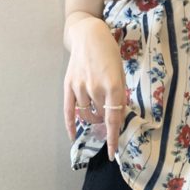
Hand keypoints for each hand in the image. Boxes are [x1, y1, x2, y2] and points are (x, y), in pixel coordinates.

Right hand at [63, 16, 126, 160]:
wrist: (89, 36)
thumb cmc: (110, 53)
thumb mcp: (121, 73)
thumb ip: (119, 95)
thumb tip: (117, 117)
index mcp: (112, 86)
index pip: (113, 120)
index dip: (113, 138)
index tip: (113, 153)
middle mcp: (95, 89)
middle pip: (101, 118)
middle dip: (107, 123)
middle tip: (110, 120)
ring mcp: (79, 87)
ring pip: (87, 115)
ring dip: (94, 120)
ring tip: (99, 116)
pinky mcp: (68, 85)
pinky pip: (68, 110)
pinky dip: (70, 125)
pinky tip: (73, 135)